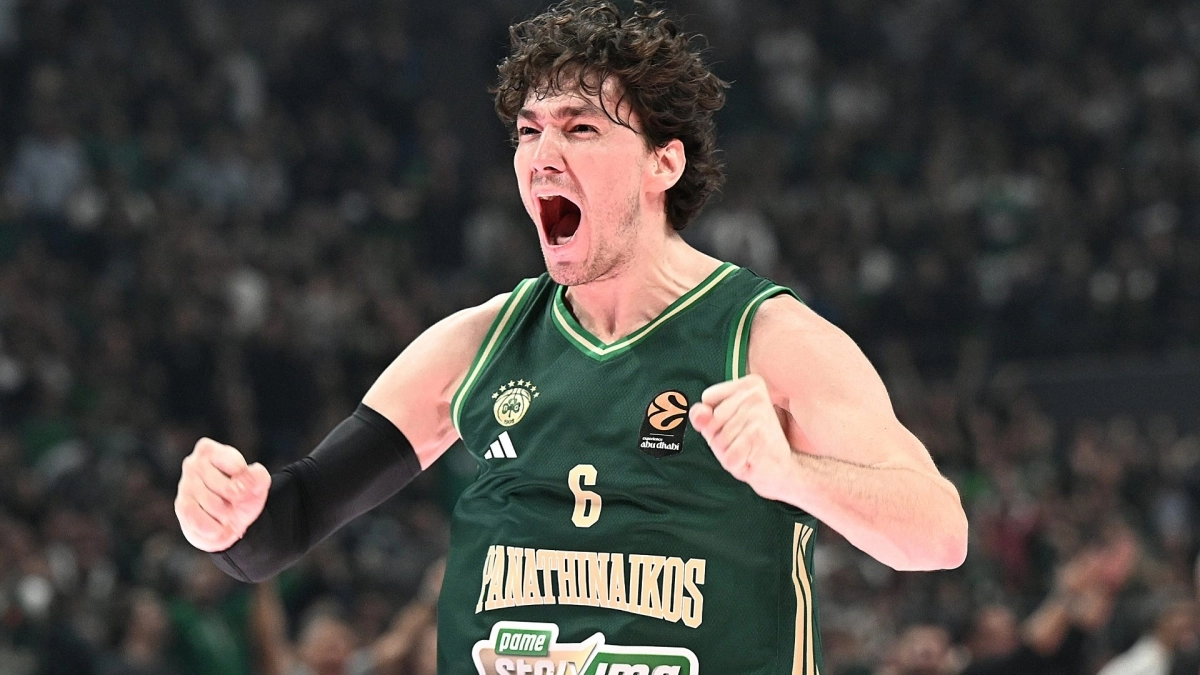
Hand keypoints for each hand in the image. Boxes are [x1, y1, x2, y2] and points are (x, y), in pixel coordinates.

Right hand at [175, 438, 270, 551]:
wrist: (228, 523)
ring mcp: (185, 486)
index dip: (249, 483)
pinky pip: (202, 522)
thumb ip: (259, 477)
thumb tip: (250, 476)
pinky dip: (216, 530)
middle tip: (235, 503)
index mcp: (210, 451)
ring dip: (228, 517)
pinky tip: (219, 527)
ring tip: (226, 514)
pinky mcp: (181, 508)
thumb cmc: (241, 496)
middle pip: (230, 489)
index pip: (237, 466)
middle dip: (239, 502)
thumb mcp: (257, 484)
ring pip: (217, 507)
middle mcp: (192, 464)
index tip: (247, 486)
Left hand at [689, 374, 795, 501]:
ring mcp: (758, 415)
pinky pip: (728, 457)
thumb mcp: (719, 425)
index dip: (713, 418)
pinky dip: (735, 464)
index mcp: (749, 383)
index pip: (708, 397)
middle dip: (719, 438)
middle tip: (742, 440)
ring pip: (719, 441)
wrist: (780, 467)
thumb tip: (700, 414)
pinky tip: (751, 458)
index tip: (735, 423)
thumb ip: (703, 415)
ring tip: (747, 449)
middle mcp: (756, 395)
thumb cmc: (747, 443)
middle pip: (711, 420)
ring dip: (728, 452)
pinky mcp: (759, 437)